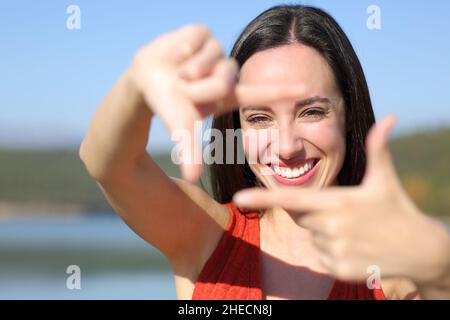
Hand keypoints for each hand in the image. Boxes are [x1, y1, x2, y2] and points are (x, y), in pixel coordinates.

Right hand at [129, 25, 302, 181]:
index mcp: (228, 94)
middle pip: (226, 78)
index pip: (260, 92)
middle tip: (184, 88)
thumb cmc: (167, 105)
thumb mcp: (182, 127)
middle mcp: (226, 72)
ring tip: (178, 72)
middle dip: (200, 87)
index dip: (281, 90)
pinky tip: (175, 55)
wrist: (145, 79)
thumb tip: (193, 179)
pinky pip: (198, 39)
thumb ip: (189, 151)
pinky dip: (181, 49)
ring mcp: (216, 52)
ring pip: (212, 58)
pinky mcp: (203, 33)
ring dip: (188, 69)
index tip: (306, 89)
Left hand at [234, 115, 449, 284]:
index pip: (292, 200)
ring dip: (326, 231)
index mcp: (338, 202)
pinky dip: (332, 250)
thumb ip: (378, 149)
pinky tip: (356, 246)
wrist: (421, 250)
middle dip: (316, 211)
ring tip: (354, 230)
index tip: (238, 197)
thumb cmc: (398, 209)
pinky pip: (321, 256)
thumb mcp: (385, 180)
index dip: (264, 198)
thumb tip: (388, 117)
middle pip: (302, 217)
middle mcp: (332, 228)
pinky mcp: (338, 270)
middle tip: (342, 211)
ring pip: (312, 236)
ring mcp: (335, 251)